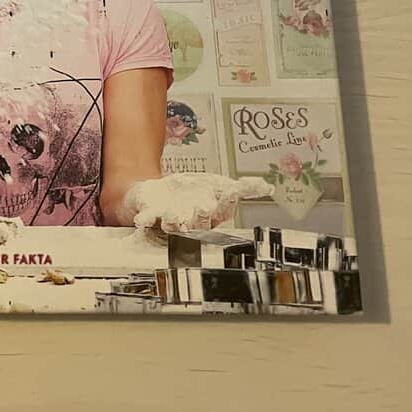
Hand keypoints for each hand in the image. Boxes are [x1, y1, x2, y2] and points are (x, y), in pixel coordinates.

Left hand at [125, 173, 271, 235]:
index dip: (227, 202)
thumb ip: (241, 189)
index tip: (232, 191)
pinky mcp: (149, 216)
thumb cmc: (188, 194)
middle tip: (203, 206)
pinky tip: (144, 219)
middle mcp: (191, 224)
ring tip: (173, 212)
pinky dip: (146, 220)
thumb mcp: (215, 185)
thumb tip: (268, 187)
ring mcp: (168, 222)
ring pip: (174, 226)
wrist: (153, 193)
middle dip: (201, 216)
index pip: (222, 212)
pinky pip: (147, 221)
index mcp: (210, 217)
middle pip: (199, 223)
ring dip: (175, 221)